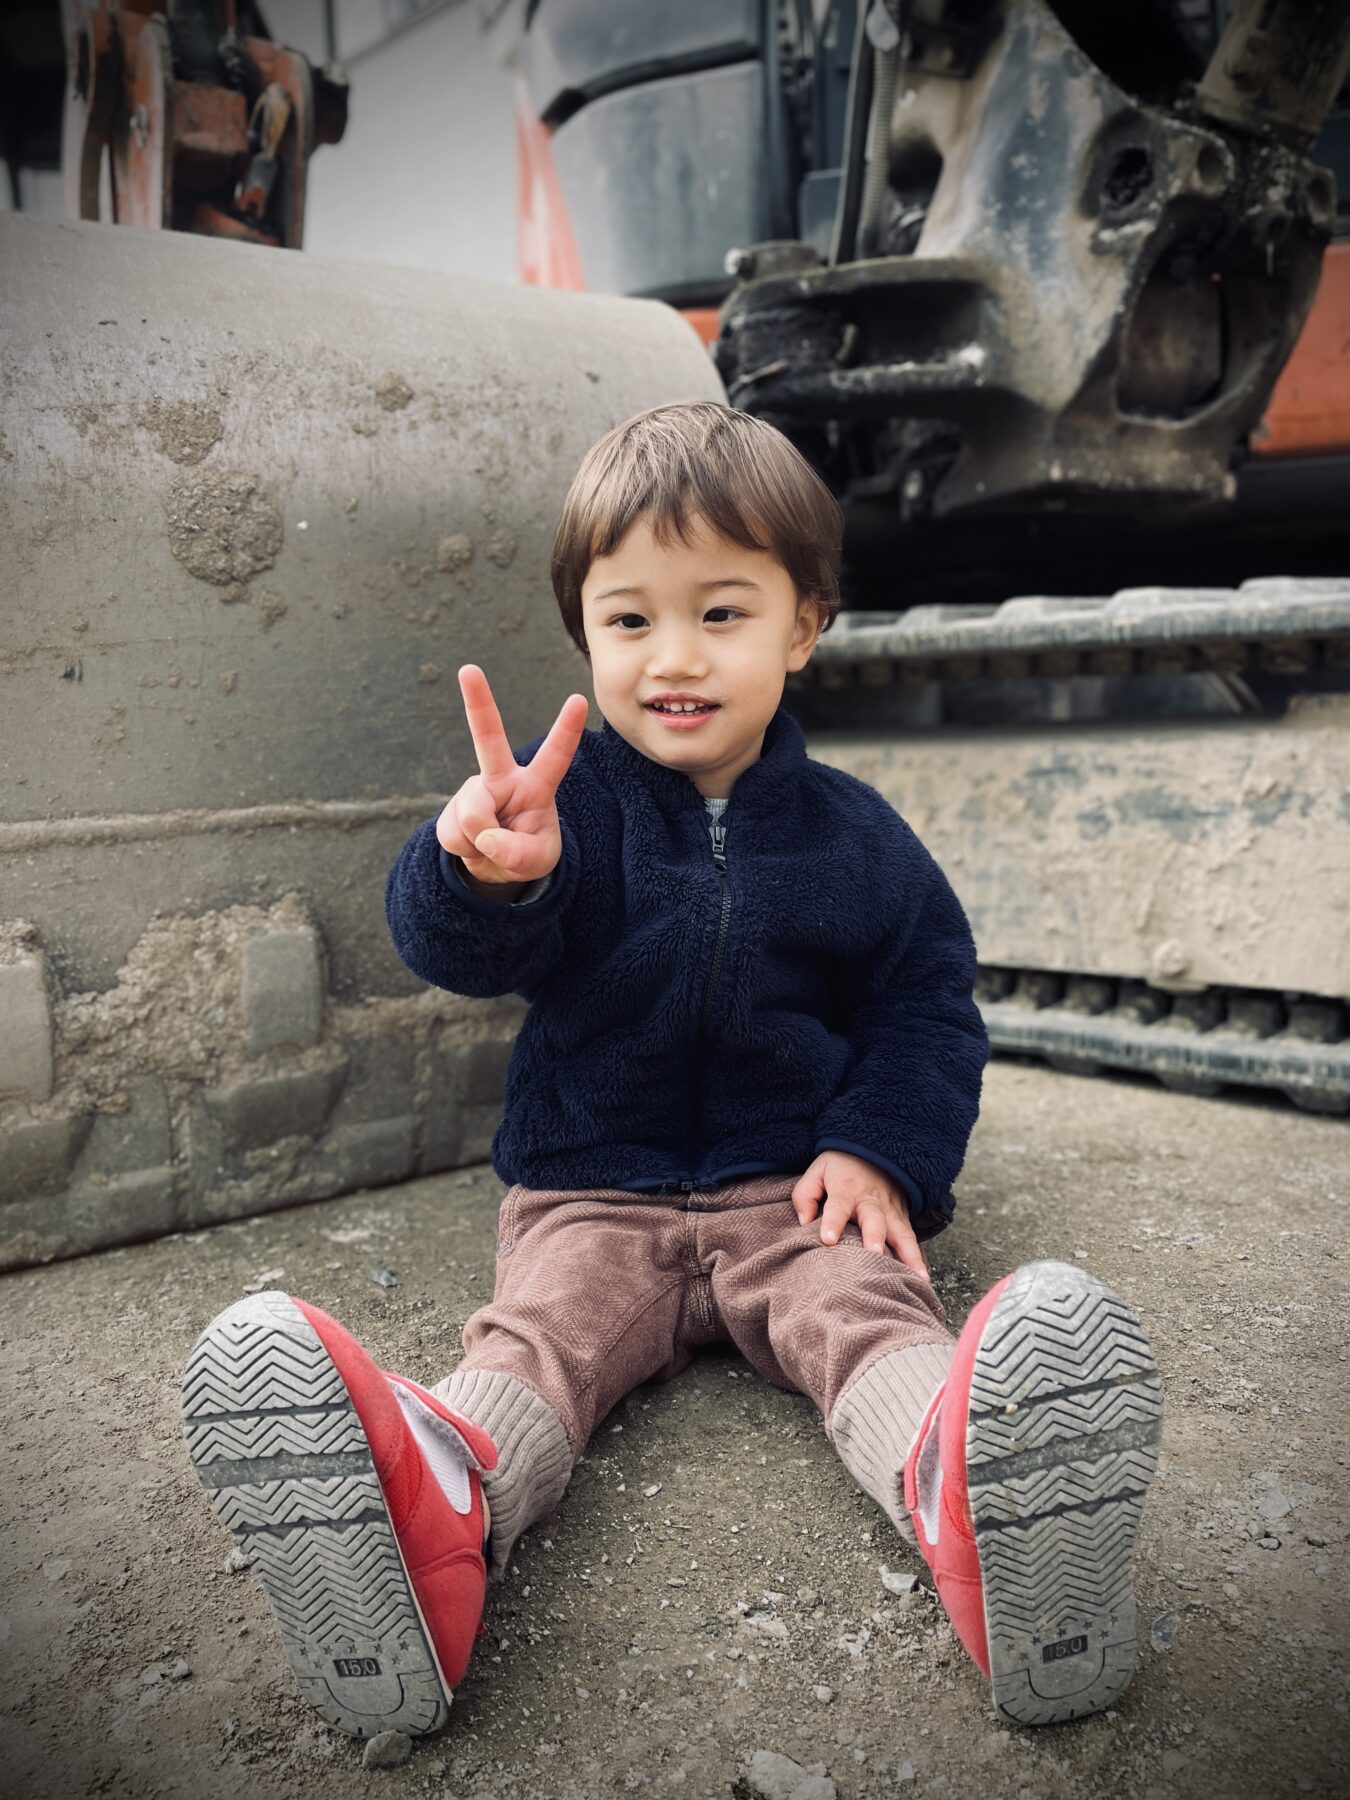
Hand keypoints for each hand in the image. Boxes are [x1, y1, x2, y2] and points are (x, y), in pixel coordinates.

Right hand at [437, 665, 588, 885]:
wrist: (493, 868)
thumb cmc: (526, 854)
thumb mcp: (538, 862)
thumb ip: (517, 854)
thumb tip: (485, 838)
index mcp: (535, 785)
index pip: (555, 756)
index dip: (567, 730)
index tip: (578, 700)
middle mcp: (502, 779)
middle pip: (488, 737)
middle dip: (477, 702)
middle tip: (468, 669)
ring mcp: (474, 791)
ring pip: (473, 813)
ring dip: (481, 840)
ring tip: (491, 845)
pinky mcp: (451, 810)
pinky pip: (455, 833)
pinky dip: (466, 849)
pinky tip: (473, 845)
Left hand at [791, 1150, 931, 1281]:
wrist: (875, 1151)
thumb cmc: (841, 1166)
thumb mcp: (817, 1171)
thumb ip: (805, 1195)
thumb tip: (805, 1223)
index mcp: (846, 1190)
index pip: (838, 1206)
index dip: (833, 1222)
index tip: (828, 1240)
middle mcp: (871, 1202)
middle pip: (874, 1221)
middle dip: (875, 1239)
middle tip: (875, 1255)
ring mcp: (890, 1211)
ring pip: (901, 1234)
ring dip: (909, 1256)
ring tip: (916, 1278)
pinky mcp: (902, 1218)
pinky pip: (911, 1239)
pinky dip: (918, 1258)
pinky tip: (923, 1278)